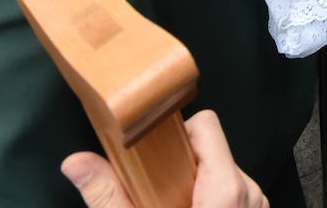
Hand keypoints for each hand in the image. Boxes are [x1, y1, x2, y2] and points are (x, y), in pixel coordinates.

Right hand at [62, 110, 268, 207]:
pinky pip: (232, 194)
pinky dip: (209, 202)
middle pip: (212, 151)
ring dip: (194, 187)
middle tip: (154, 195)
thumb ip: (108, 196)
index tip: (152, 153)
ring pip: (222, 173)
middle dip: (180, 167)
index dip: (176, 134)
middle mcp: (249, 195)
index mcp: (226, 191)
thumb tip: (77, 163)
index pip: (206, 126)